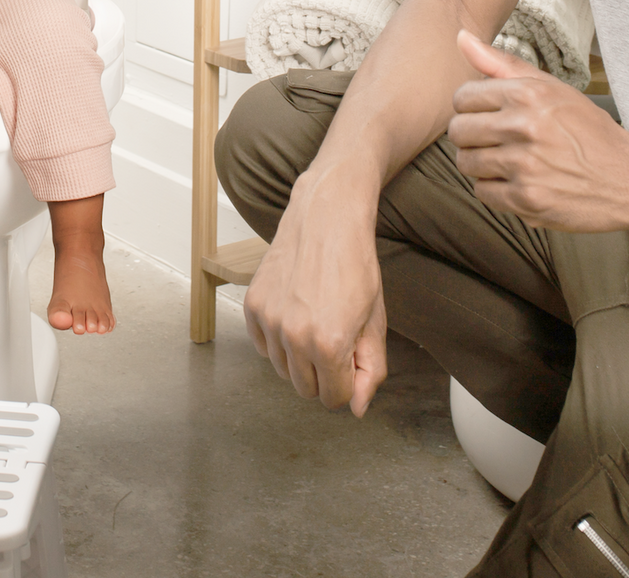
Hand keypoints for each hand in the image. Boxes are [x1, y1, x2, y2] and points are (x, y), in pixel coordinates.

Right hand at [243, 168, 388, 415]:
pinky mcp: (253, 306)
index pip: (336, 399)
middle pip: (306, 390)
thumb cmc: (356, 267)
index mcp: (329, 344)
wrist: (327, 219)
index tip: (352, 354)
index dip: (349, 380)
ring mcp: (269, 320)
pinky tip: (295, 311)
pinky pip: (263, 347)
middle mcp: (293, 336)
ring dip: (300, 357)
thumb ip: (371, 371)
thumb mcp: (375, 322)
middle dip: (324, 373)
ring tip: (315, 320)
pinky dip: (278, 339)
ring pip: (283, 371)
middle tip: (335, 336)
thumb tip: (356, 409)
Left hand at [448, 30, 628, 230]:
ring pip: (466, 162)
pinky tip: (518, 181)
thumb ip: (502, 63)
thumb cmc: (587, 130)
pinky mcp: (527, 200)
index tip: (487, 114)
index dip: (471, 107)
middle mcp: (524, 127)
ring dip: (481, 163)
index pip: (463, 97)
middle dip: (471, 135)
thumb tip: (461, 37)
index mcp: (528, 94)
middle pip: (459, 131)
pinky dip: (495, 189)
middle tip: (495, 139)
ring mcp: (525, 166)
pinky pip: (482, 192)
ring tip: (507, 160)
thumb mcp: (552, 88)